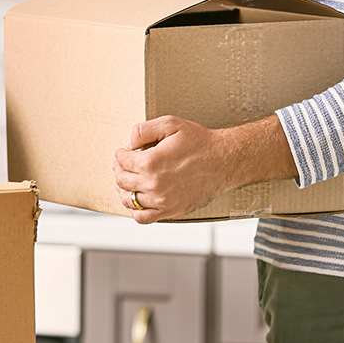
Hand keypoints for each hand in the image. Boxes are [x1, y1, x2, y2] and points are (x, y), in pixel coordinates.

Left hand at [112, 116, 234, 223]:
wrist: (225, 161)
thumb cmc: (200, 142)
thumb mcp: (171, 124)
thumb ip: (143, 130)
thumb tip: (128, 143)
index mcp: (150, 163)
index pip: (122, 161)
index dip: (120, 154)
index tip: (122, 153)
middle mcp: (153, 184)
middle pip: (122, 180)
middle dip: (119, 170)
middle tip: (121, 165)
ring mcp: (161, 200)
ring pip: (128, 199)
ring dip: (123, 189)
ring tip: (125, 182)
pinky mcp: (170, 210)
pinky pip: (142, 217)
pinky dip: (134, 210)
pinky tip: (136, 200)